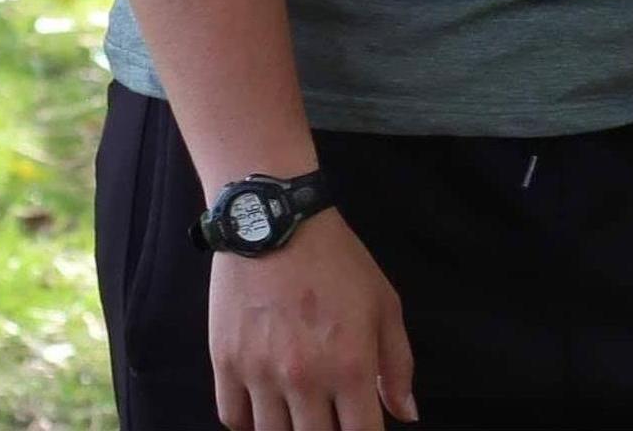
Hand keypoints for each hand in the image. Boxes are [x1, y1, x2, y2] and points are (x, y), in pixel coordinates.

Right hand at [208, 209, 415, 428]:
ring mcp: (261, 375)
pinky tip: (265, 408)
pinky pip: (234, 420)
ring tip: (300, 412)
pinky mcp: (225, 366)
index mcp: (350, 365)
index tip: (362, 430)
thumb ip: (397, 363)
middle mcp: (305, 379)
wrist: (276, 223)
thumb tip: (406, 414)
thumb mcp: (383, 303)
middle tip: (329, 415)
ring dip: (289, 429)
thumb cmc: (337, 262)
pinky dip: (249, 423)